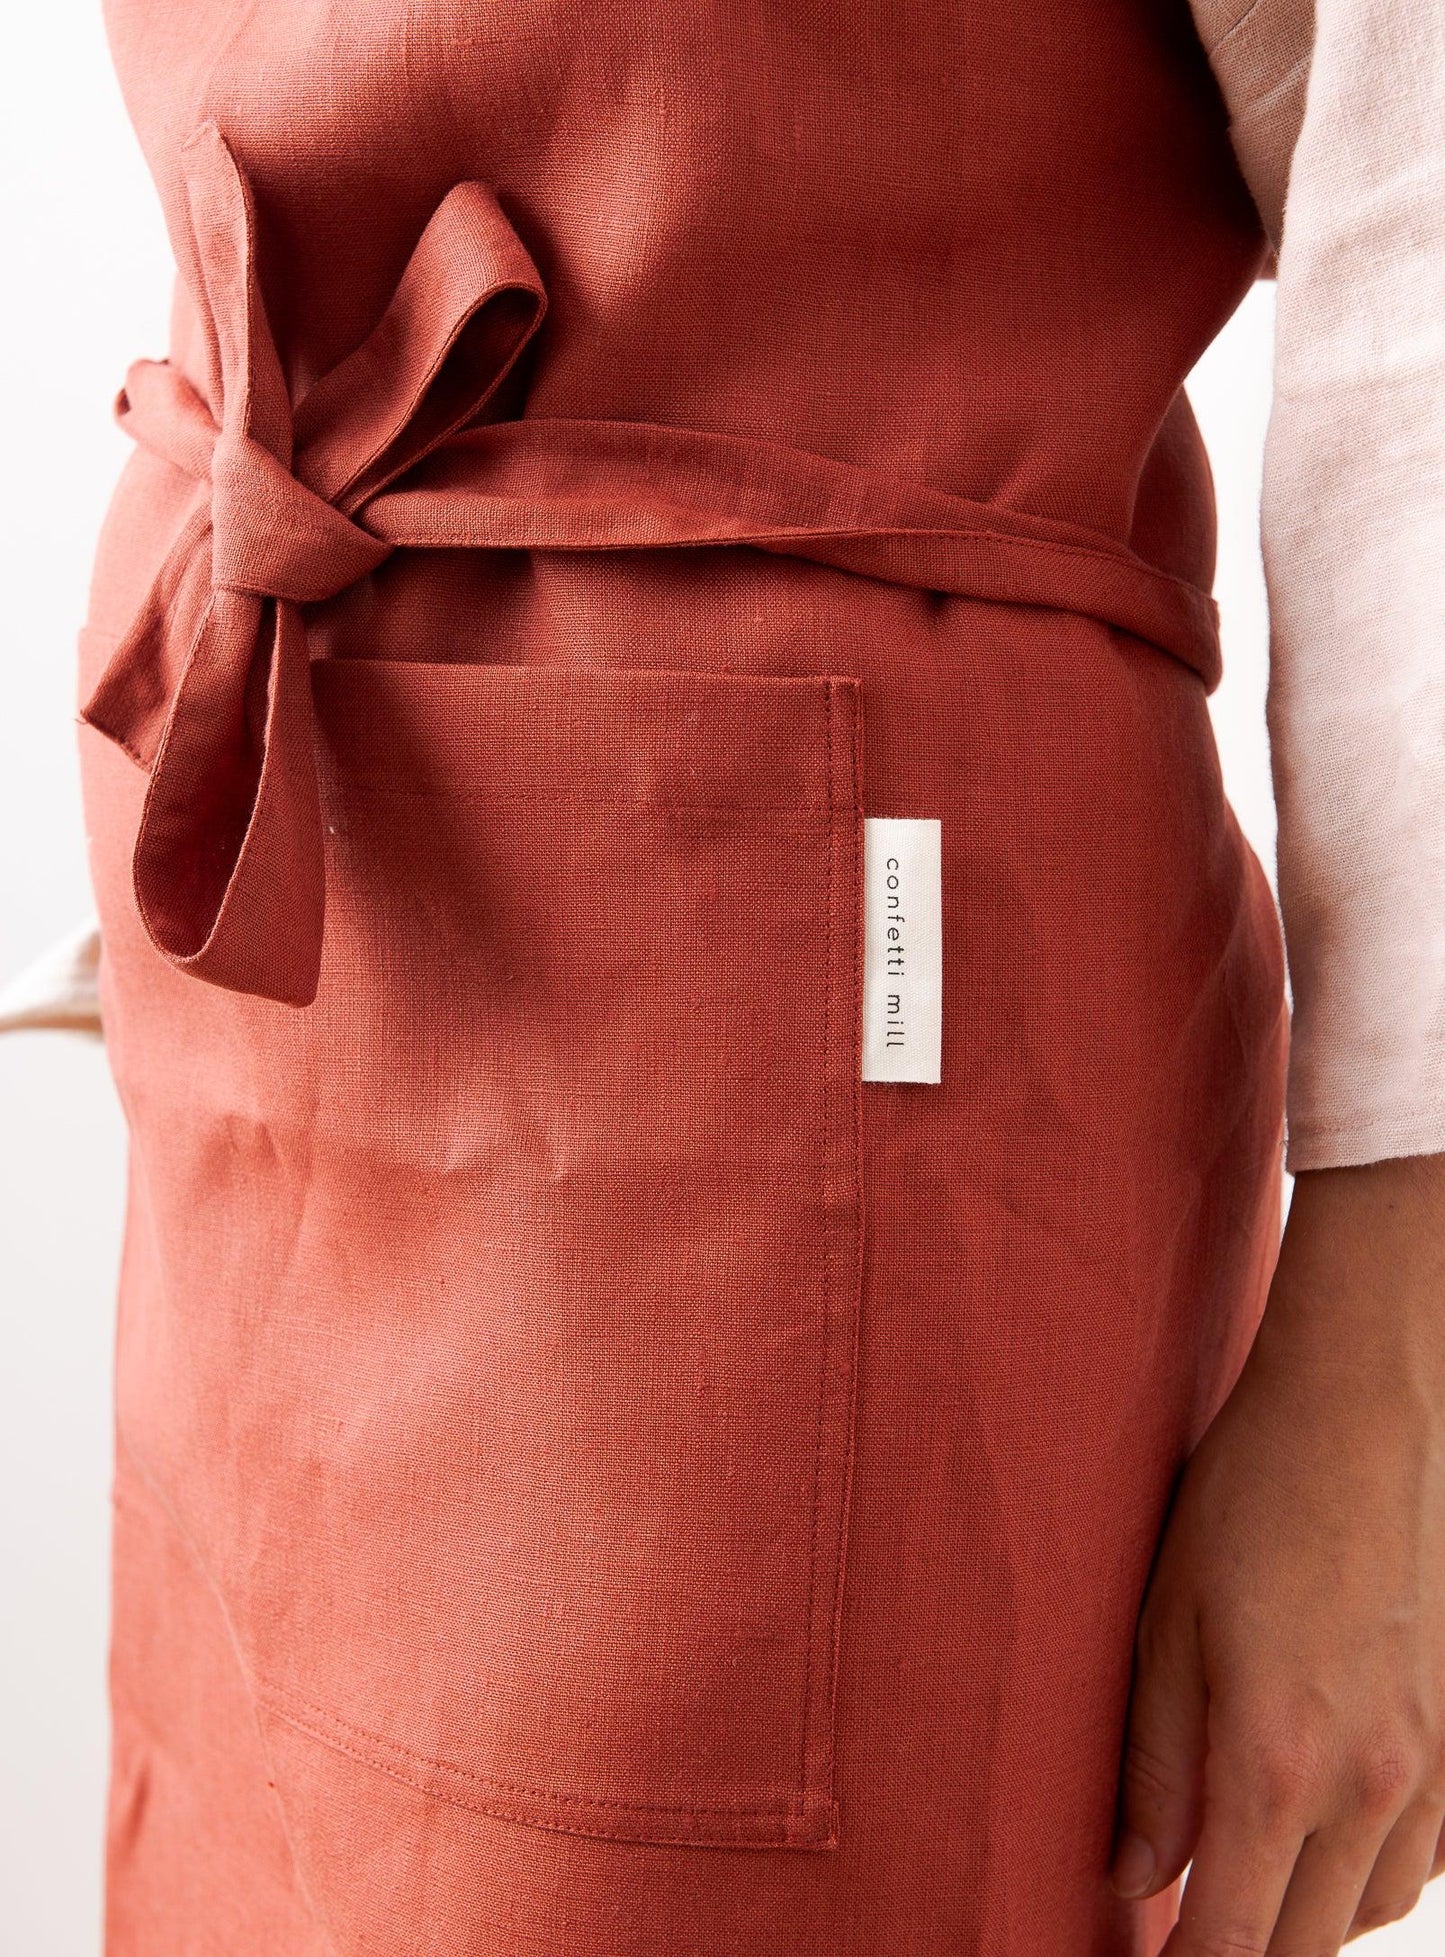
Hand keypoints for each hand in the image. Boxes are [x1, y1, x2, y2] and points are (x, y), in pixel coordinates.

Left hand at [1111, 1152, 1444, 1952]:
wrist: (1360, 1416)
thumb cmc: (1247, 1504)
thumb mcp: (1164, 1625)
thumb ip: (1149, 1766)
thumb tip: (1132, 1880)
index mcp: (1276, 1763)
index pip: (1233, 1943)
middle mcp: (1369, 1786)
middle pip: (1303, 1946)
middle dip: (1238, 1952)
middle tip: (1178, 1924)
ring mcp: (1431, 1767)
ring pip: (1367, 1912)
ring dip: (1302, 1920)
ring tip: (1238, 1881)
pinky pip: (1418, 1859)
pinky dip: (1362, 1876)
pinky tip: (1315, 1833)